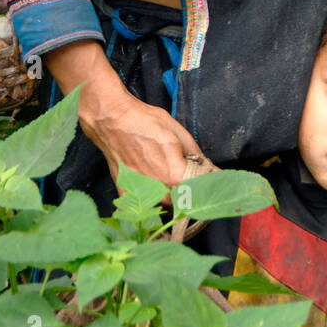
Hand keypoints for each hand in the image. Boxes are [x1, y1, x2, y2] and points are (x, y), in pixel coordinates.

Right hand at [43, 38, 215, 191]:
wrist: (112, 120)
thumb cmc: (144, 121)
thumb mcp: (177, 131)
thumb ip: (196, 154)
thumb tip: (211, 168)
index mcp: (175, 175)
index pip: (201, 190)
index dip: (209, 186)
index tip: (214, 183)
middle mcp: (158, 190)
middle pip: (184, 203)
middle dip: (192, 195)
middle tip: (194, 183)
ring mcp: (141, 194)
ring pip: (165, 206)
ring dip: (173, 199)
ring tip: (173, 182)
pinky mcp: (126, 194)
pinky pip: (145, 204)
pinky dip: (152, 199)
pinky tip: (154, 185)